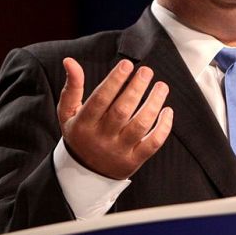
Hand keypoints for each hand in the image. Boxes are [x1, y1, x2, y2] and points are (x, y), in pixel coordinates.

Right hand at [57, 57, 172, 179]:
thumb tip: (70, 61)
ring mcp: (119, 150)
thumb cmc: (79, 134)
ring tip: (161, 86)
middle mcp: (101, 138)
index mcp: (84, 123)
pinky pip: (153, 143)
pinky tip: (167, 110)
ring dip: (154, 103)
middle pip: (122, 110)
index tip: (127, 64)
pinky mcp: (134, 161)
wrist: (85, 173)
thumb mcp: (68, 112)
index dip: (114, 80)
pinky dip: (163, 127)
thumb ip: (72, 86)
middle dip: (136, 88)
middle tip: (146, 71)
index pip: (100, 99)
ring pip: (140, 125)